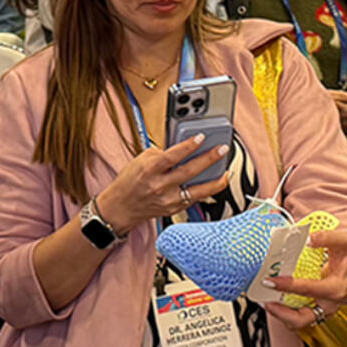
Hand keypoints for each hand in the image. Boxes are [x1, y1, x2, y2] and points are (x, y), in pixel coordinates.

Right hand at [94, 134, 230, 234]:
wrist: (120, 207)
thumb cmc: (129, 182)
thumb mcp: (138, 161)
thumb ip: (159, 154)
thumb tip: (179, 149)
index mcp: (149, 170)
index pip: (172, 156)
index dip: (188, 146)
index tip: (201, 137)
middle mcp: (159, 186)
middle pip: (189, 171)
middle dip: (209, 159)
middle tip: (222, 149)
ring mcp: (168, 200)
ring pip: (198, 191)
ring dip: (216, 180)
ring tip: (226, 171)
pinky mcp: (174, 209)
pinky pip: (195, 199)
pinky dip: (206, 191)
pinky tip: (214, 183)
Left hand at [262, 231, 346, 328]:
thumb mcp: (344, 241)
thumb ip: (326, 238)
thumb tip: (308, 239)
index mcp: (336, 288)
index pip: (309, 290)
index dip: (288, 286)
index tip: (271, 281)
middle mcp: (329, 304)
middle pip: (303, 319)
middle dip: (281, 313)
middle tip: (265, 302)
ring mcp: (323, 309)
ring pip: (299, 322)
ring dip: (281, 314)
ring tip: (266, 301)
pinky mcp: (317, 310)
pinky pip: (299, 317)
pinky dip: (286, 312)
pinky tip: (275, 301)